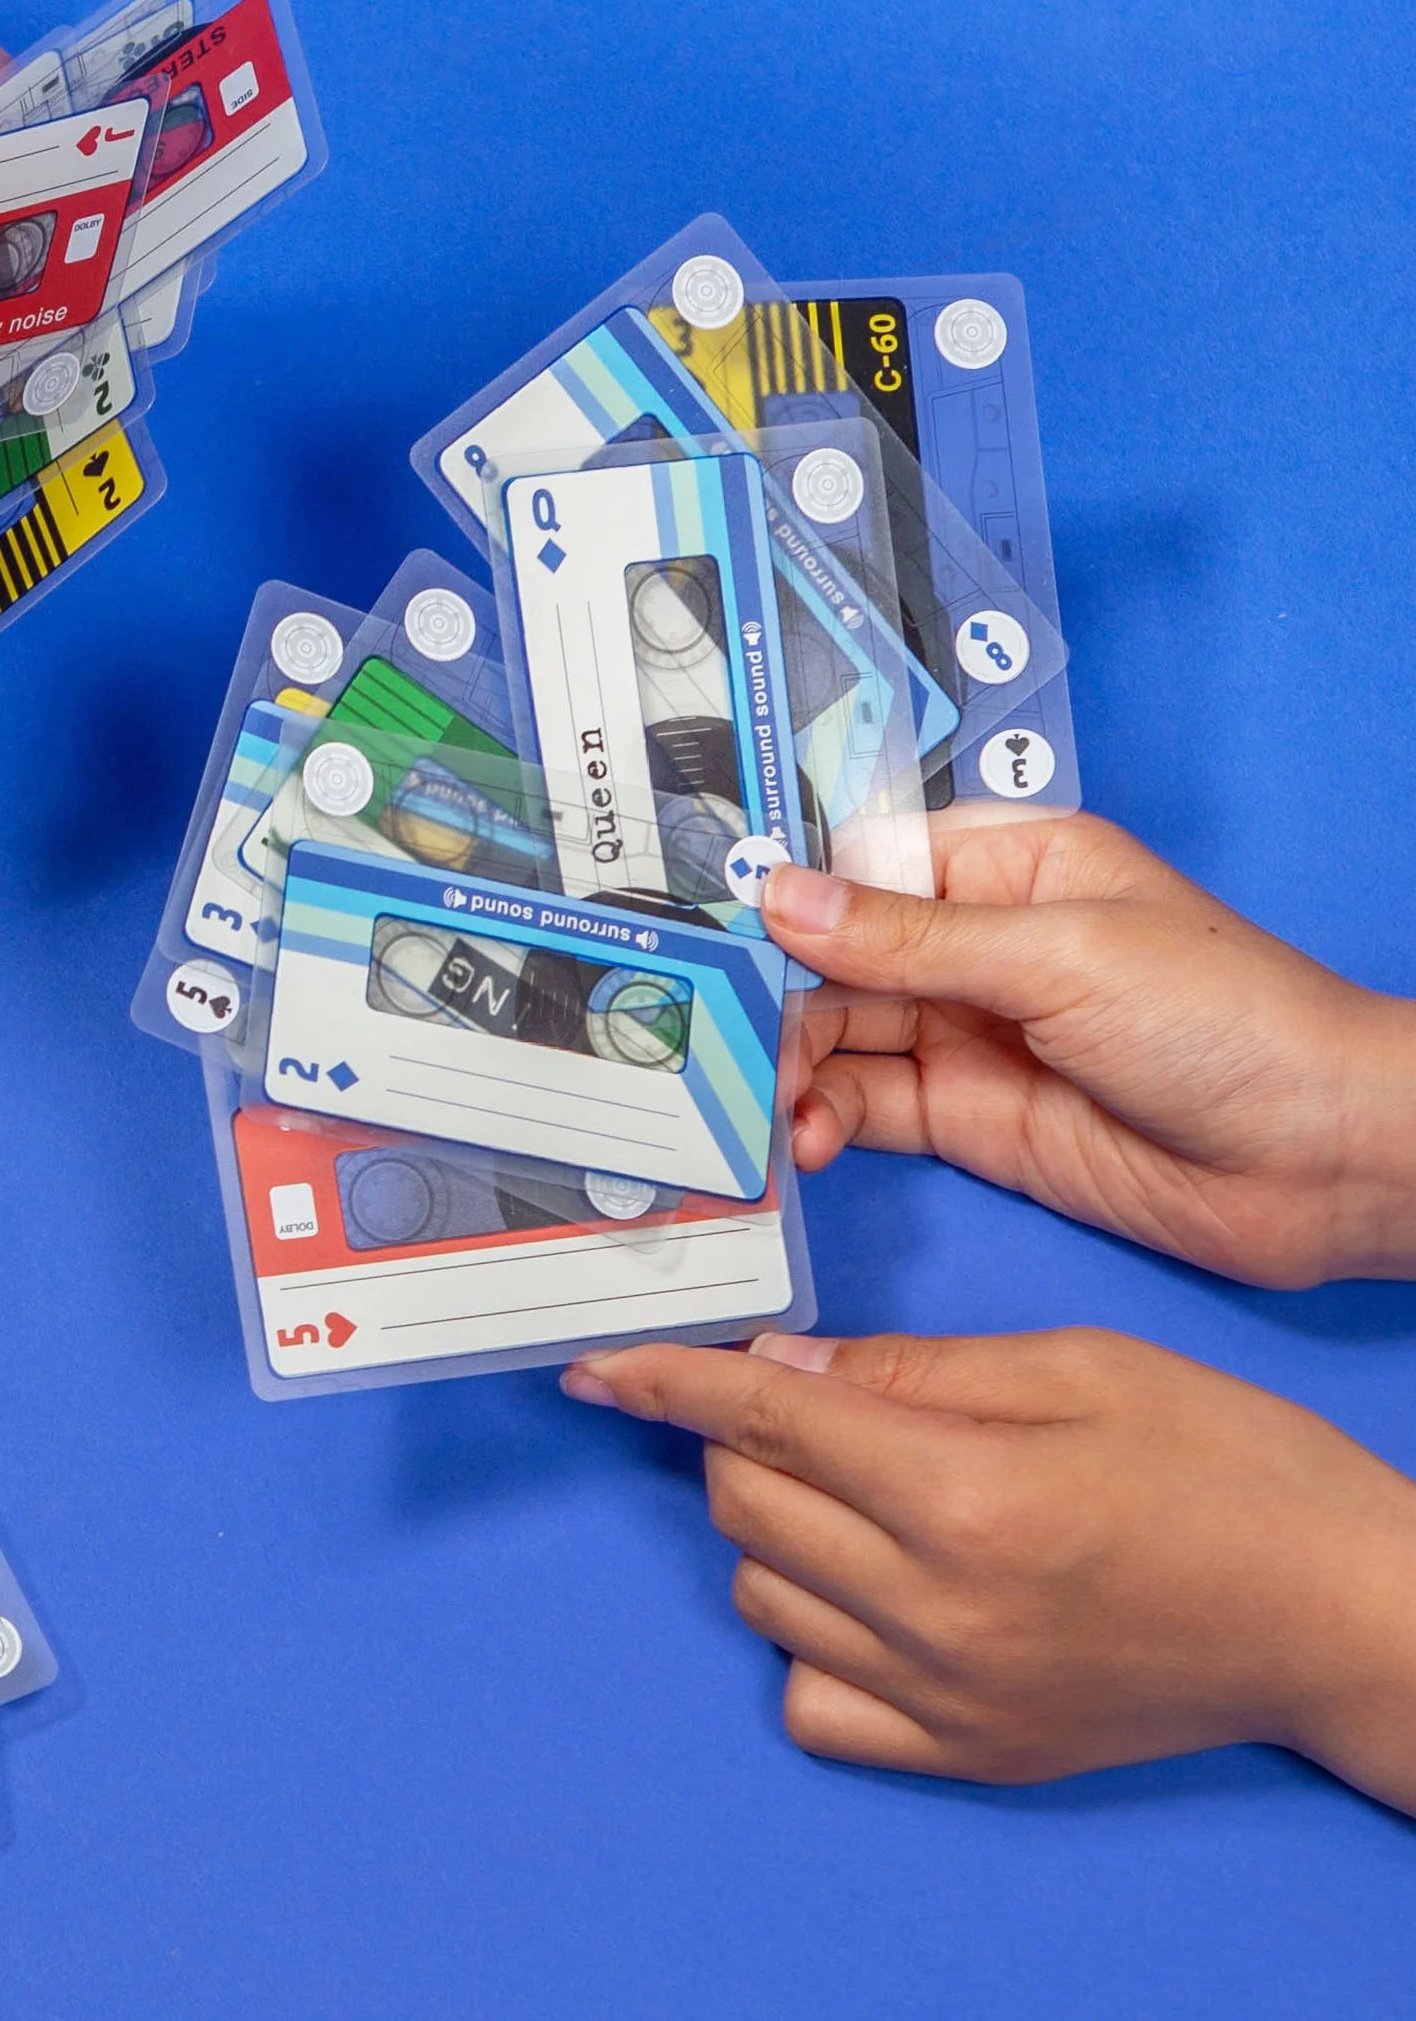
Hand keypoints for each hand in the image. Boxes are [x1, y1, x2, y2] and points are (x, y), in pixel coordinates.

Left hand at [563, 1329, 1415, 1809]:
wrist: (1336, 1616)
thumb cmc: (1224, 1467)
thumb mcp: (1076, 1368)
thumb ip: (915, 1369)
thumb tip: (780, 1366)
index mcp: (968, 1493)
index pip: (762, 1422)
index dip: (666, 1382)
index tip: (598, 1365)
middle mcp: (939, 1608)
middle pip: (744, 1502)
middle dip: (746, 1437)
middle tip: (814, 1409)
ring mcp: (947, 1697)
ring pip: (761, 1591)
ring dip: (780, 1526)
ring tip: (871, 1495)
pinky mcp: (966, 1756)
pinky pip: (810, 1701)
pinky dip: (810, 1636)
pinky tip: (872, 1592)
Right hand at [760, 813, 1415, 1286]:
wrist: (1323, 1163)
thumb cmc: (1226, 1021)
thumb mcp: (1058, 955)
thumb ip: (908, 938)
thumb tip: (779, 895)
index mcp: (1007, 864)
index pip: (862, 858)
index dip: (784, 884)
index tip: (696, 914)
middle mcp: (975, 943)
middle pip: (832, 953)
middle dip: (768, 990)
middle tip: (705, 1033)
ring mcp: (966, 1033)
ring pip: (833, 1034)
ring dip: (786, 1066)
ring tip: (763, 1104)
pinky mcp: (965, 1120)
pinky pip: (862, 1107)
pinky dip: (819, 1121)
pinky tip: (804, 1141)